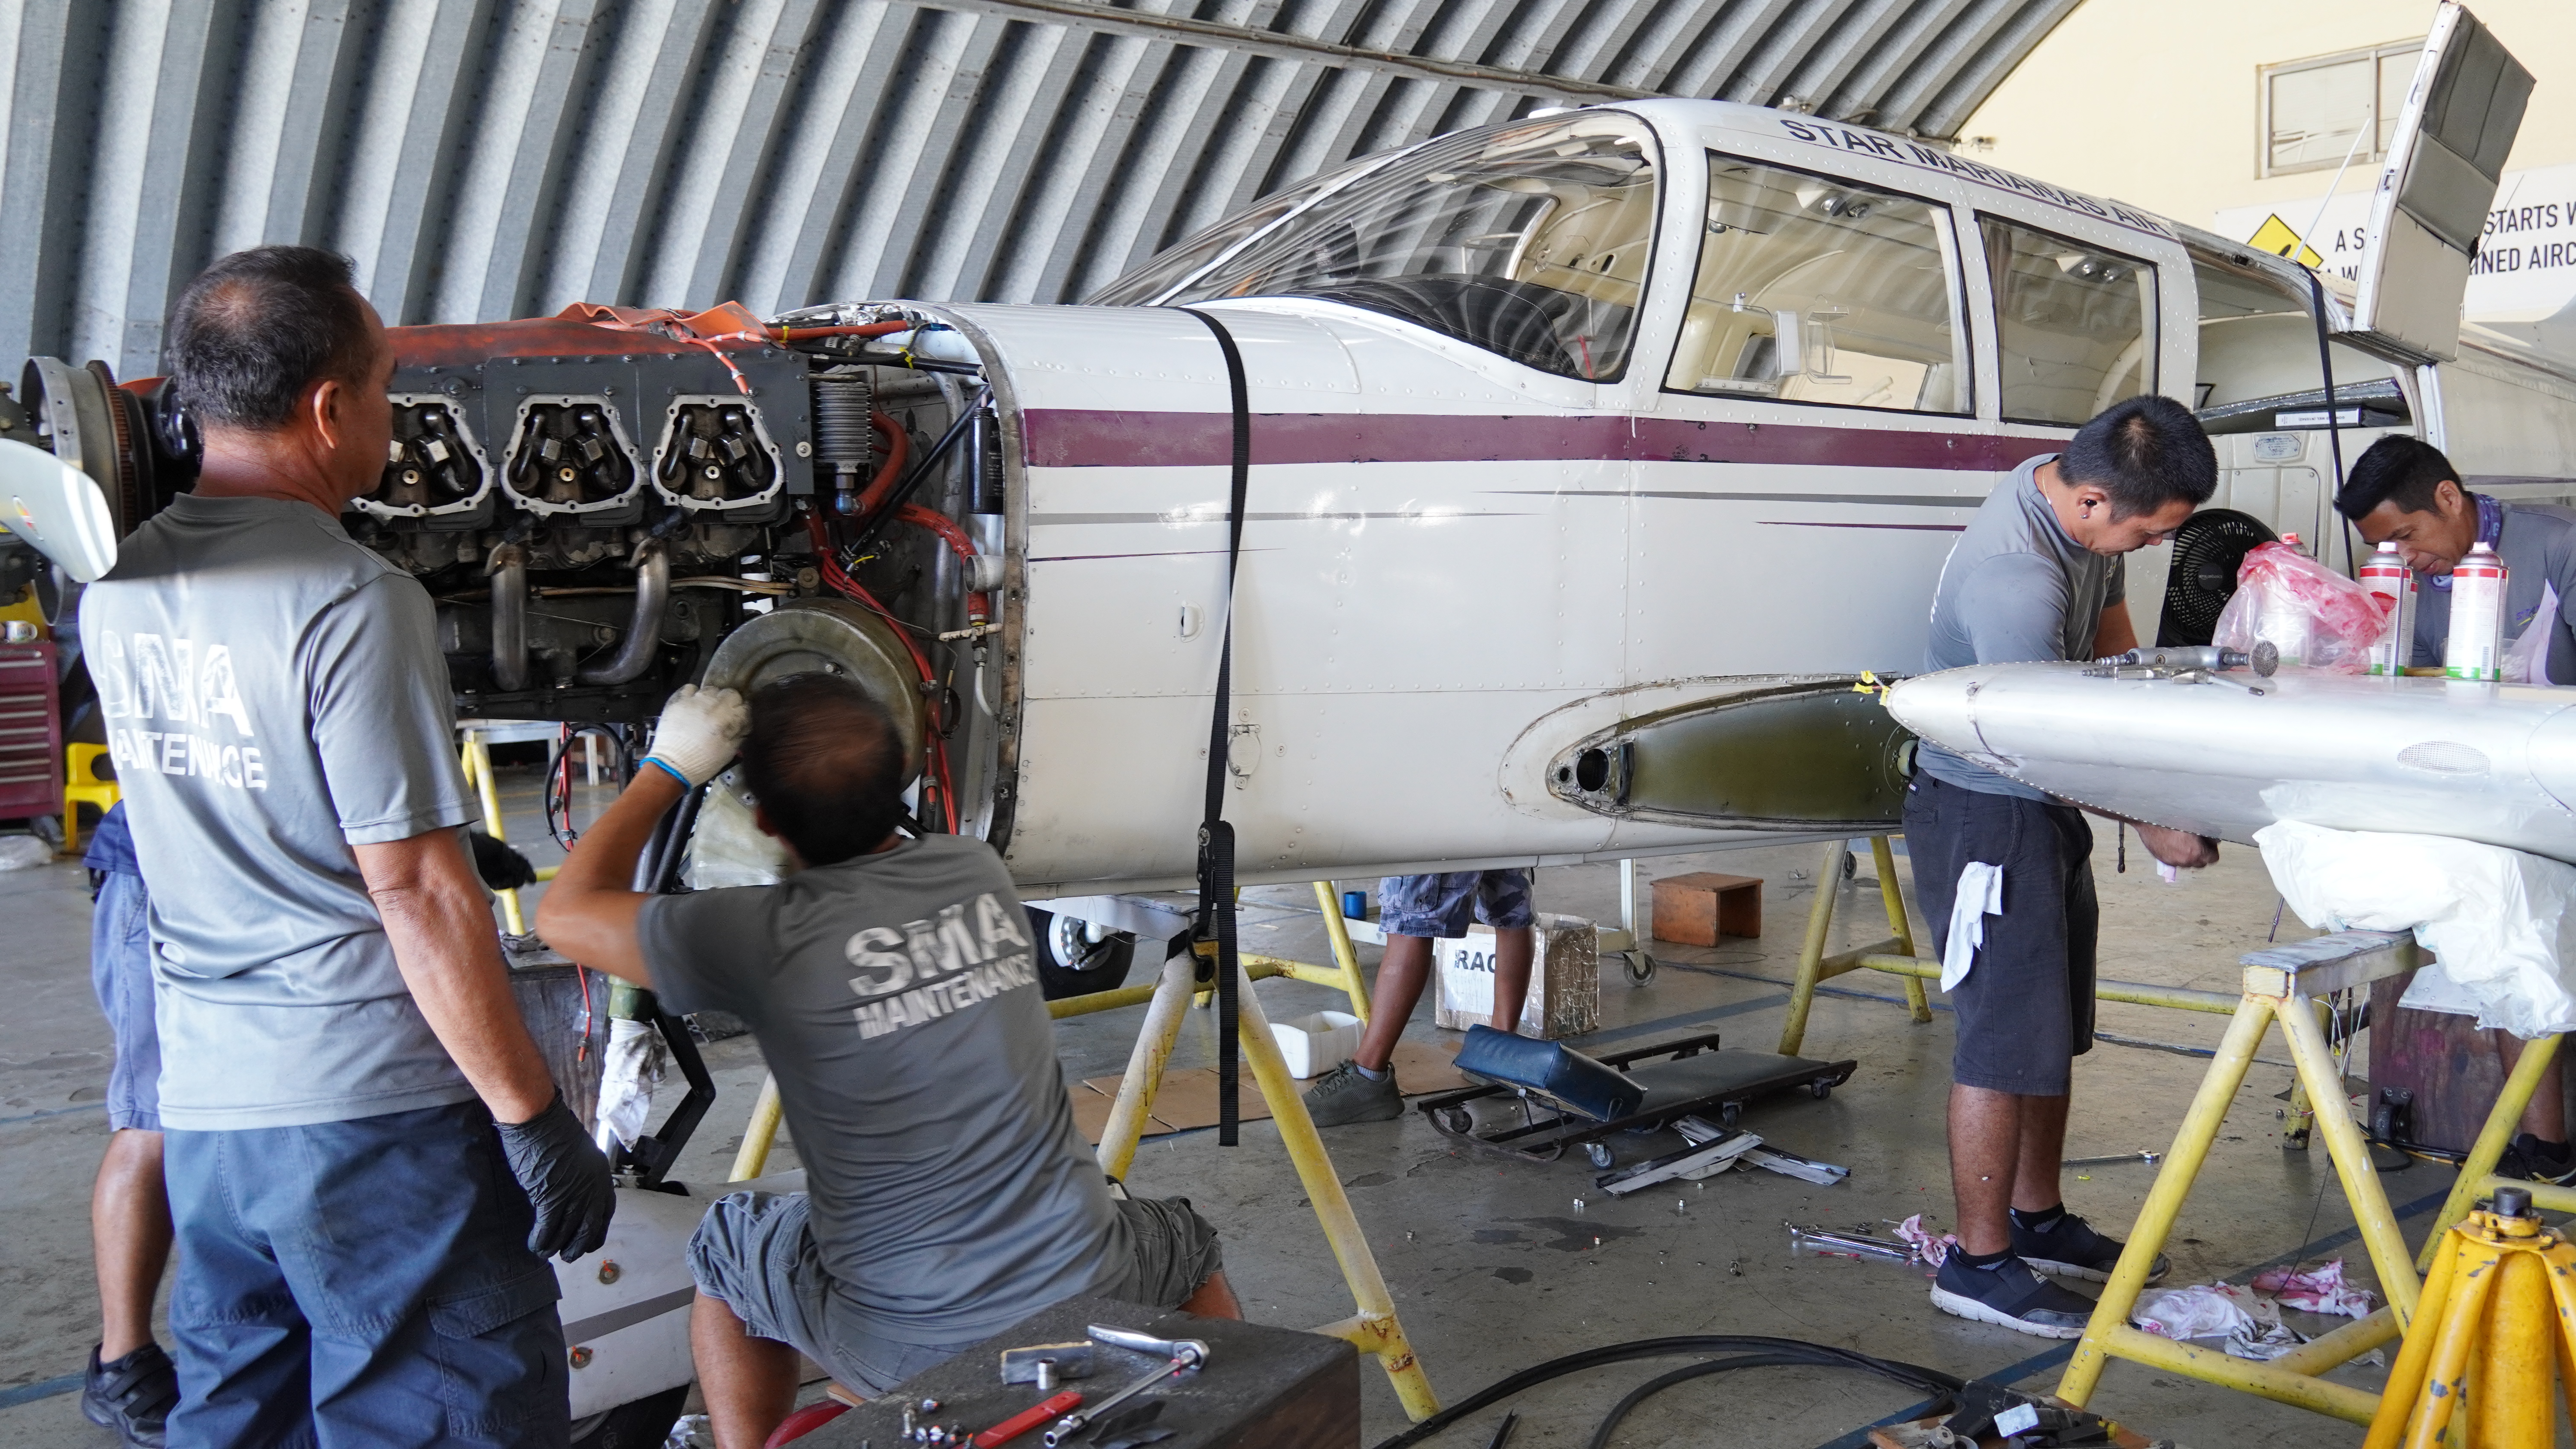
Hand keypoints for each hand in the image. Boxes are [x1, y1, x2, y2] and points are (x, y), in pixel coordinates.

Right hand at [494, 1091, 616, 1260]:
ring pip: (568, 1232)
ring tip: (546, 1252)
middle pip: (590, 1228)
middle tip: (568, 1255)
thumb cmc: (554, 1130)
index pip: (606, 1212)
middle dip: (579, 1246)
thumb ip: (579, 1174)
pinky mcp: (551, 1198)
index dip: (597, 1230)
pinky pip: (548, 1229)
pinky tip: (535, 1244)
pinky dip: (541, 1240)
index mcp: (600, 1176)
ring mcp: (573, 1194)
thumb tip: (571, 1189)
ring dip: (557, 1246)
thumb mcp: (578, 1154)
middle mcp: (591, 1188)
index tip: (590, 1241)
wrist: (539, 1120)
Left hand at [643, 683, 747, 786]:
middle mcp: (713, 705)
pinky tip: (692, 705)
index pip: (745, 706)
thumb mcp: (729, 752)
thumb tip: (744, 723)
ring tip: (705, 711)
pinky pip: (690, 688)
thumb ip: (739, 733)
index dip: (742, 713)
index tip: (738, 719)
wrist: (672, 766)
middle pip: (730, 693)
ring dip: (711, 698)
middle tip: (722, 715)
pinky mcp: (679, 700)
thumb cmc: (702, 763)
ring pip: (711, 689)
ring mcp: (695, 700)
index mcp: (729, 720)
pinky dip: (692, 695)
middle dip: (729, 702)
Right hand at [2133, 823, 2219, 869]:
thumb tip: (2214, 839)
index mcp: (2196, 852)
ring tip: (2184, 843)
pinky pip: (2175, 861)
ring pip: (2187, 863)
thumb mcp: (2197, 823)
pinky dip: (2177, 855)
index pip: (2213, 858)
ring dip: (2188, 856)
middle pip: (2201, 863)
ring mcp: (2173, 861)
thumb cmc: (2173, 818)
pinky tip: (2174, 844)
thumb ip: (2208, 835)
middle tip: (2198, 843)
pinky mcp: (2163, 860)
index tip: (2209, 844)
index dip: (2211, 850)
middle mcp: (2185, 860)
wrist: (2149, 819)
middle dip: (2201, 854)